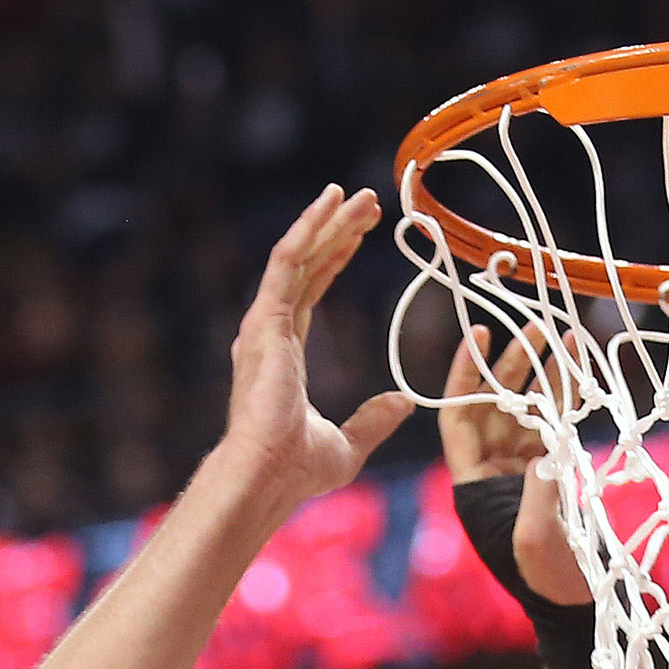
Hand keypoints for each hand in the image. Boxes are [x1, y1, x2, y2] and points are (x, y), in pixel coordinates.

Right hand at [220, 186, 412, 512]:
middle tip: (367, 201)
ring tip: (353, 193)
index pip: (310, 291)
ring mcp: (264, 324)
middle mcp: (269, 332)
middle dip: (335, 229)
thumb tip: (404, 402)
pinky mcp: (265, 320)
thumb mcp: (348, 443)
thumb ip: (373, 420)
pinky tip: (328, 204)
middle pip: (306, 265)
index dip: (335, 259)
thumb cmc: (296, 470)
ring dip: (325, 221)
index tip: (361, 234)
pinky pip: (288, 262)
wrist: (268, 476)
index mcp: (283, 353)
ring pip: (298, 256)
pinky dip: (307, 230)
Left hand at [440, 324, 584, 605]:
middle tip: (538, 326)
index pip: (458, 418)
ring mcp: (522, 471)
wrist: (573, 608)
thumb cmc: (546, 580)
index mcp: (471, 485)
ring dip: (546, 375)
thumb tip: (548, 448)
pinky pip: (554, 427)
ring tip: (568, 338)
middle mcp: (492, 472)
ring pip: (528, 410)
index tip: (479, 336)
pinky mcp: (551, 476)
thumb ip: (538, 491)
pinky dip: (567, 400)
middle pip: (495, 405)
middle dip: (515, 365)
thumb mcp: (536, 537)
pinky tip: (581, 371)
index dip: (464, 376)